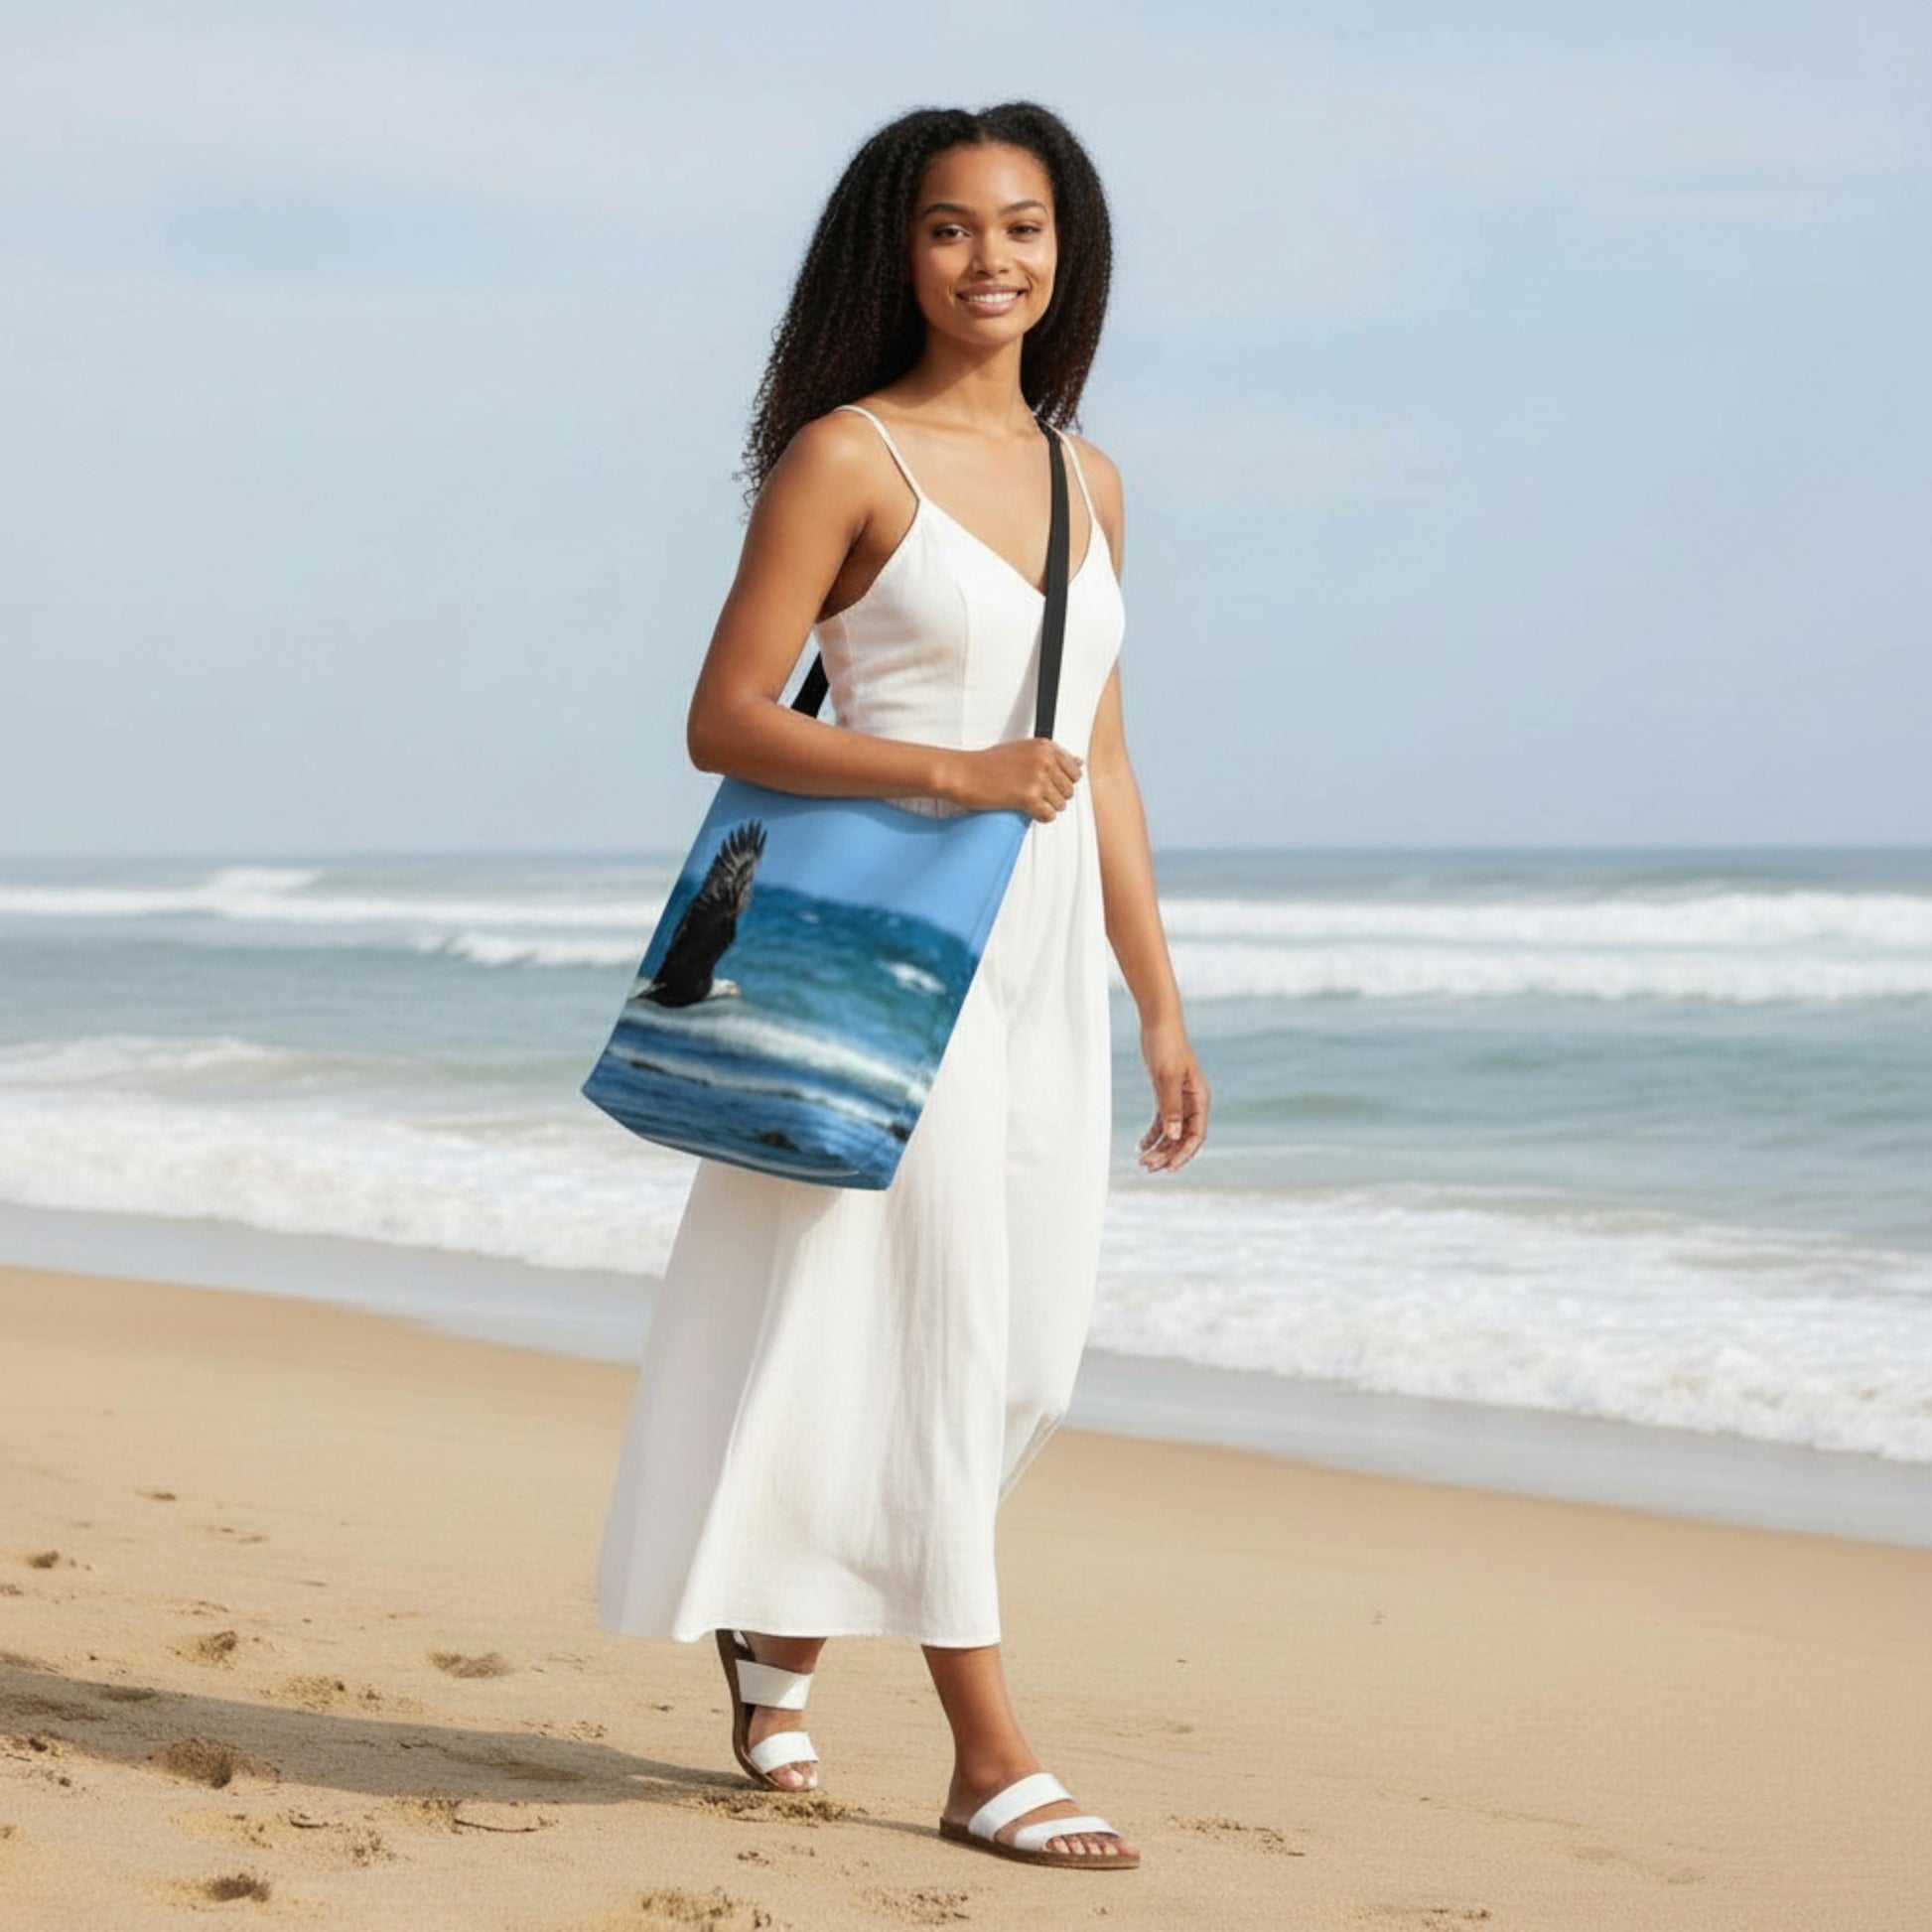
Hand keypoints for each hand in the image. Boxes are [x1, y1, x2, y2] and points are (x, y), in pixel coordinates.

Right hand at [941, 740, 1083, 820]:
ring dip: (1047, 807)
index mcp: (1045, 746)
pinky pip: (1049, 815)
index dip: (1061, 782)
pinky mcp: (1029, 797)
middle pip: (1070, 789)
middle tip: (1034, 795)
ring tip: (1028, 802)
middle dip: (1055, 796)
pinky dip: (1040, 817)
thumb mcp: (1023, 751)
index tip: (1046, 784)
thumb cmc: (988, 763)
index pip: (1074, 770)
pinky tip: (1027, 810)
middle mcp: (1045, 759)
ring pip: (1061, 804)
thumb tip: (1079, 761)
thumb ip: (1051, 756)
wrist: (963, 773)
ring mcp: (1038, 778)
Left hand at [1137, 1016, 1207, 1172]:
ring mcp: (1179, 1099)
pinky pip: (1161, 1121)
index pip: (1197, 1135)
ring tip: (1142, 1161)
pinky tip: (1140, 1145)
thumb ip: (1171, 1107)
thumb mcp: (1167, 1077)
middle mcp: (1192, 1102)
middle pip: (1183, 1137)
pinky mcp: (1165, 1095)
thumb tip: (1174, 1136)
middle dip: (1167, 1154)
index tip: (1169, 1168)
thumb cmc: (1167, 1045)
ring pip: (1171, 1132)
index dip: (1184, 1154)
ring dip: (1159, 1147)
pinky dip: (1152, 1134)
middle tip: (1147, 1167)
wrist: (1158, 1023)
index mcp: (1199, 1098)